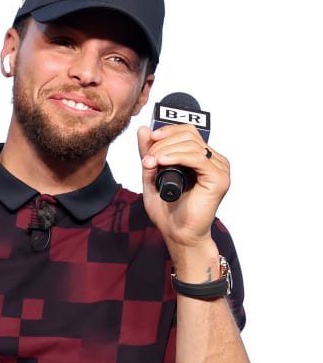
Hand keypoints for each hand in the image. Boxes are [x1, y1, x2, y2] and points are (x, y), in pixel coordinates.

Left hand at [138, 124, 229, 252]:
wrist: (177, 233)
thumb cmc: (168, 209)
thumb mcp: (152, 174)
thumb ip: (149, 152)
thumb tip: (143, 129)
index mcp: (202, 158)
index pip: (188, 131)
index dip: (167, 131)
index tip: (149, 140)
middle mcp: (214, 161)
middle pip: (189, 135)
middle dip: (163, 142)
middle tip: (148, 158)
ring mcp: (219, 170)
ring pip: (192, 144)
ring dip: (166, 150)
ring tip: (151, 163)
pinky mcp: (219, 179)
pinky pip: (198, 158)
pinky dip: (176, 157)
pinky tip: (161, 163)